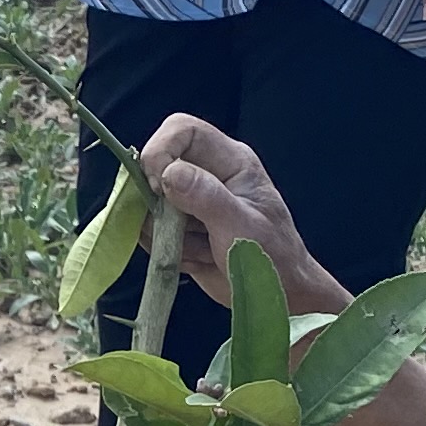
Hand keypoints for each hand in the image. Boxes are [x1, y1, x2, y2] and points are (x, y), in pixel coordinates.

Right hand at [132, 114, 330, 311]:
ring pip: (148, 204)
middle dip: (160, 202)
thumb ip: (206, 197)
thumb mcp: (242, 227)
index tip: (158, 186)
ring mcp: (190, 201)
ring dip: (167, 234)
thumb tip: (168, 173)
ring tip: (204, 249)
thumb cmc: (272, 257)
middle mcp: (208, 174)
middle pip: (157, 165)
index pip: (183, 130)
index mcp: (230, 160)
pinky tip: (198, 259)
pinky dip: (166, 251)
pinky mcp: (178, 228)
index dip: (161, 150)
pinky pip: (149, 231)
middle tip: (180, 228)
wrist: (277, 295)